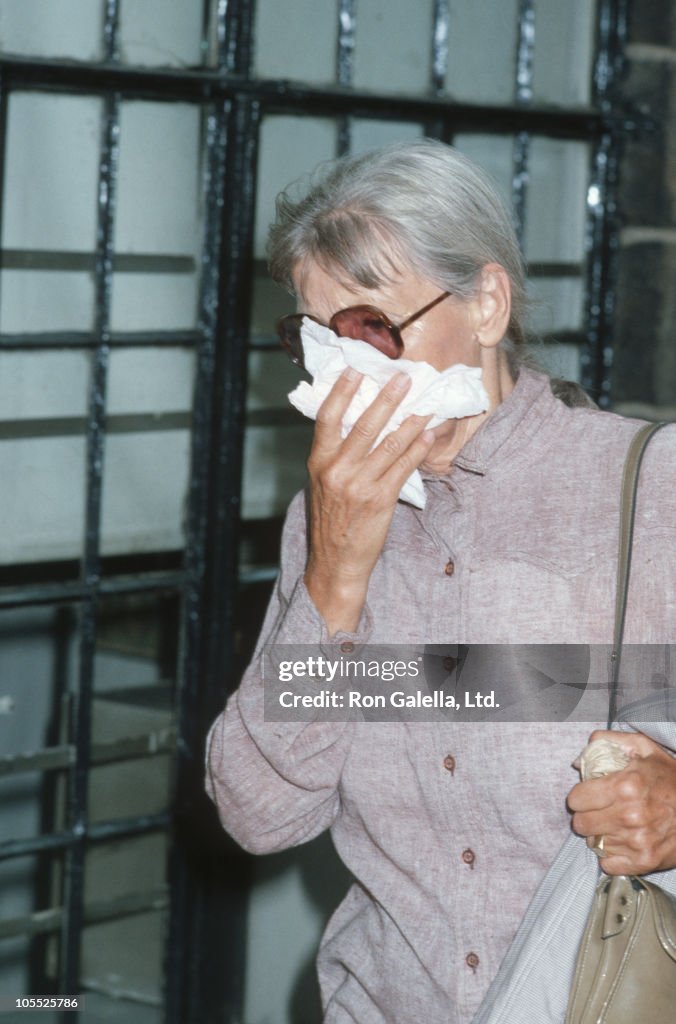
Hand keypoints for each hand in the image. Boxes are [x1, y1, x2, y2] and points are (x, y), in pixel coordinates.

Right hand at [305, 367, 434, 634]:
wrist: (335, 562)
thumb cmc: (330, 520)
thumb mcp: (321, 483)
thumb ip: (334, 454)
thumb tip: (355, 421)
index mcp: (318, 462)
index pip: (328, 418)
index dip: (342, 392)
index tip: (357, 370)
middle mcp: (337, 471)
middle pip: (365, 425)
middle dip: (387, 398)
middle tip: (403, 378)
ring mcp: (359, 485)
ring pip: (389, 444)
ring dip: (410, 421)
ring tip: (424, 404)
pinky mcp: (380, 500)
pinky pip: (403, 468)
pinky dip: (416, 450)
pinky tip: (426, 436)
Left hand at [568, 729, 675, 873]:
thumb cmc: (670, 778)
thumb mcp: (644, 749)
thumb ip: (609, 742)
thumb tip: (578, 760)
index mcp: (626, 786)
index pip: (576, 799)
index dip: (579, 796)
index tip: (588, 796)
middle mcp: (630, 816)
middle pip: (581, 824)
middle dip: (586, 816)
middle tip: (599, 811)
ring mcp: (638, 841)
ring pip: (594, 843)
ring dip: (600, 834)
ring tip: (615, 824)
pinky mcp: (645, 861)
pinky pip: (608, 864)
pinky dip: (611, 855)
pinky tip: (621, 842)